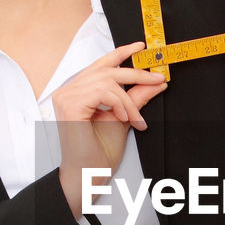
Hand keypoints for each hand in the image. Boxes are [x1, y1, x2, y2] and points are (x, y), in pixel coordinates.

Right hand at [53, 43, 166, 216]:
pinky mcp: (70, 104)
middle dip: (136, 73)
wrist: (89, 176)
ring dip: (129, 100)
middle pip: (107, 69)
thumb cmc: (99, 153)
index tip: (141, 48)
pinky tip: (123, 119)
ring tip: (136, 119)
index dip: (121, 53)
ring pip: (108, 81)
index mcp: (78, 92)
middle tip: (157, 79)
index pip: (101, 64)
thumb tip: (155, 83)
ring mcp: (66, 96)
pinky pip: (103, 92)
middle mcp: (68, 90)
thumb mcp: (124, 119)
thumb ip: (136, 99)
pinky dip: (119, 104)